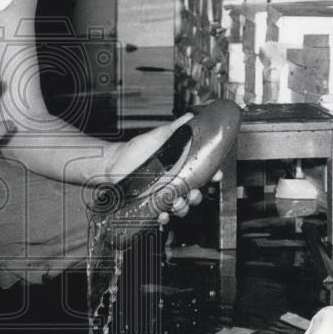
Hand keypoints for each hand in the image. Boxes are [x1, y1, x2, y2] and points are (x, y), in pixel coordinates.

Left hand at [103, 112, 222, 225]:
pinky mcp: (151, 204)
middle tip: (193, 193)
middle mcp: (174, 182)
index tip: (216, 175)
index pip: (202, 174)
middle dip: (197, 196)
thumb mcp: (159, 135)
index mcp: (180, 167)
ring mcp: (164, 194)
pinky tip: (161, 213)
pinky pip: (162, 215)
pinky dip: (163, 217)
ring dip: (182, 207)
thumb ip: (176, 127)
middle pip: (194, 194)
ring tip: (176, 202)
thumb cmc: (137, 149)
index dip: (212, 176)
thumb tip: (191, 116)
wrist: (116, 161)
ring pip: (181, 206)